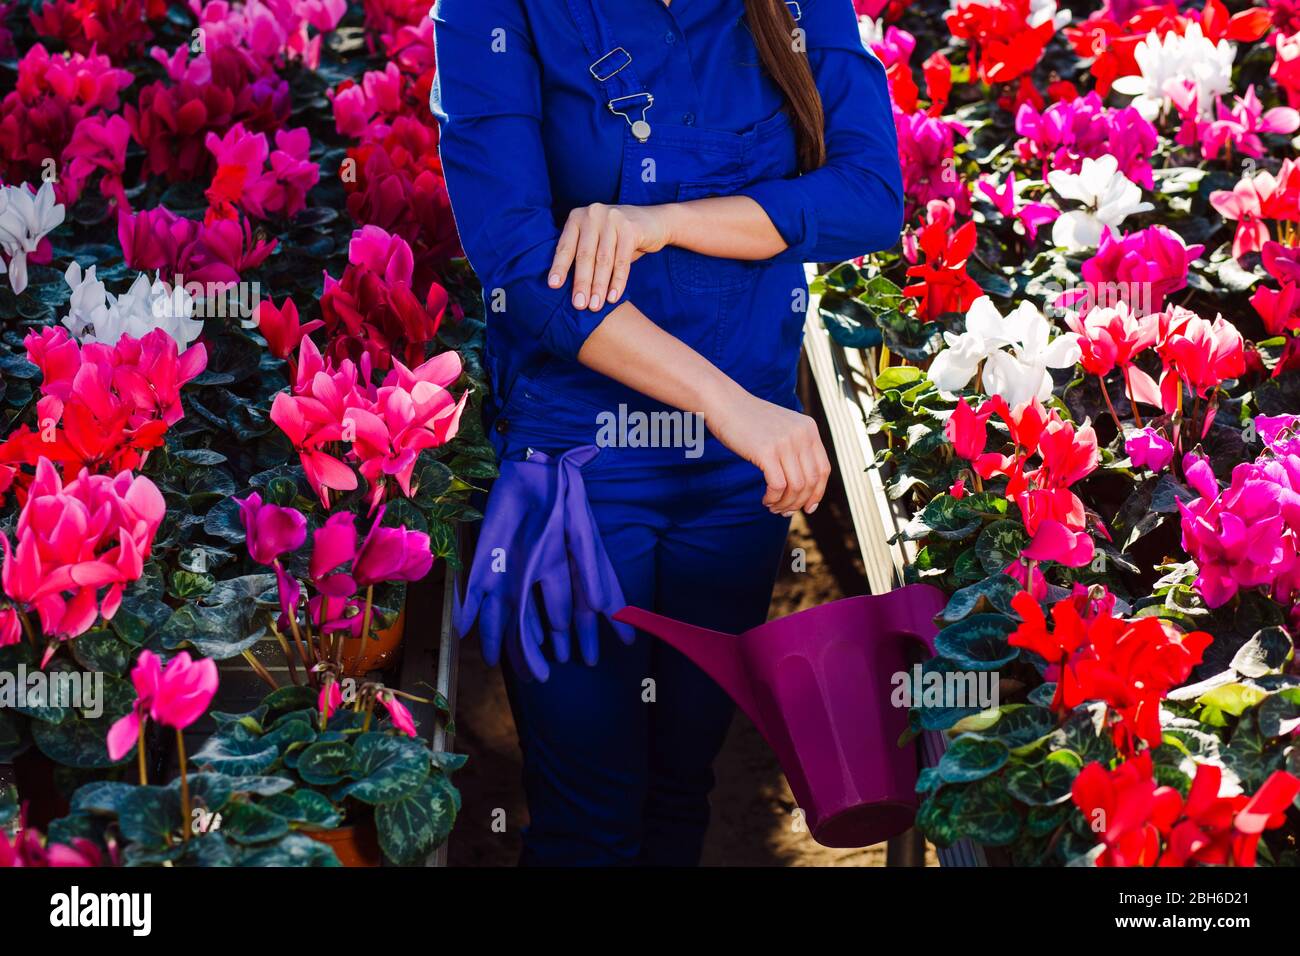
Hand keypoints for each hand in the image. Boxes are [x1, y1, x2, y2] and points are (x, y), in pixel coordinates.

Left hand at [548, 203, 672, 310]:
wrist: (654, 222)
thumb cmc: (618, 237)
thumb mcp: (596, 239)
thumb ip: (582, 255)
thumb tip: (566, 288)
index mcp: (578, 217)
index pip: (565, 246)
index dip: (559, 267)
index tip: (553, 286)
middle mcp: (593, 214)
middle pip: (585, 255)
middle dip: (581, 283)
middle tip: (579, 305)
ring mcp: (612, 219)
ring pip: (603, 260)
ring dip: (599, 287)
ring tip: (595, 306)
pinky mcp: (630, 229)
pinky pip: (622, 261)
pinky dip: (617, 282)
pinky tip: (613, 297)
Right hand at [701, 383, 831, 515]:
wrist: (724, 403)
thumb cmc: (749, 420)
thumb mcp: (782, 428)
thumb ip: (796, 448)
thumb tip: (803, 486)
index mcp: (809, 429)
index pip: (824, 469)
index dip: (818, 492)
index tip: (808, 507)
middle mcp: (801, 435)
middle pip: (810, 481)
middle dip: (799, 503)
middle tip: (784, 511)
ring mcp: (785, 443)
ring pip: (796, 487)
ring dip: (785, 504)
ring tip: (773, 507)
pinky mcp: (767, 452)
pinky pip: (778, 486)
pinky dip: (773, 498)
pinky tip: (766, 500)